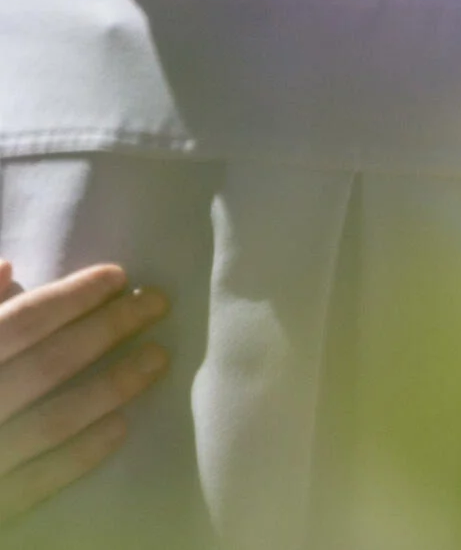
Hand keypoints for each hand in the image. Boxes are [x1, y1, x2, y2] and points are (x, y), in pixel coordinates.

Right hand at [0, 260, 168, 521]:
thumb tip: (6, 268)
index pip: (18, 323)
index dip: (70, 297)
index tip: (117, 275)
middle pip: (47, 364)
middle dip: (107, 330)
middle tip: (157, 303)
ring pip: (53, 420)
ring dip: (111, 387)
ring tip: (157, 359)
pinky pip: (38, 481)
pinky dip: (80, 455)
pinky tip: (121, 428)